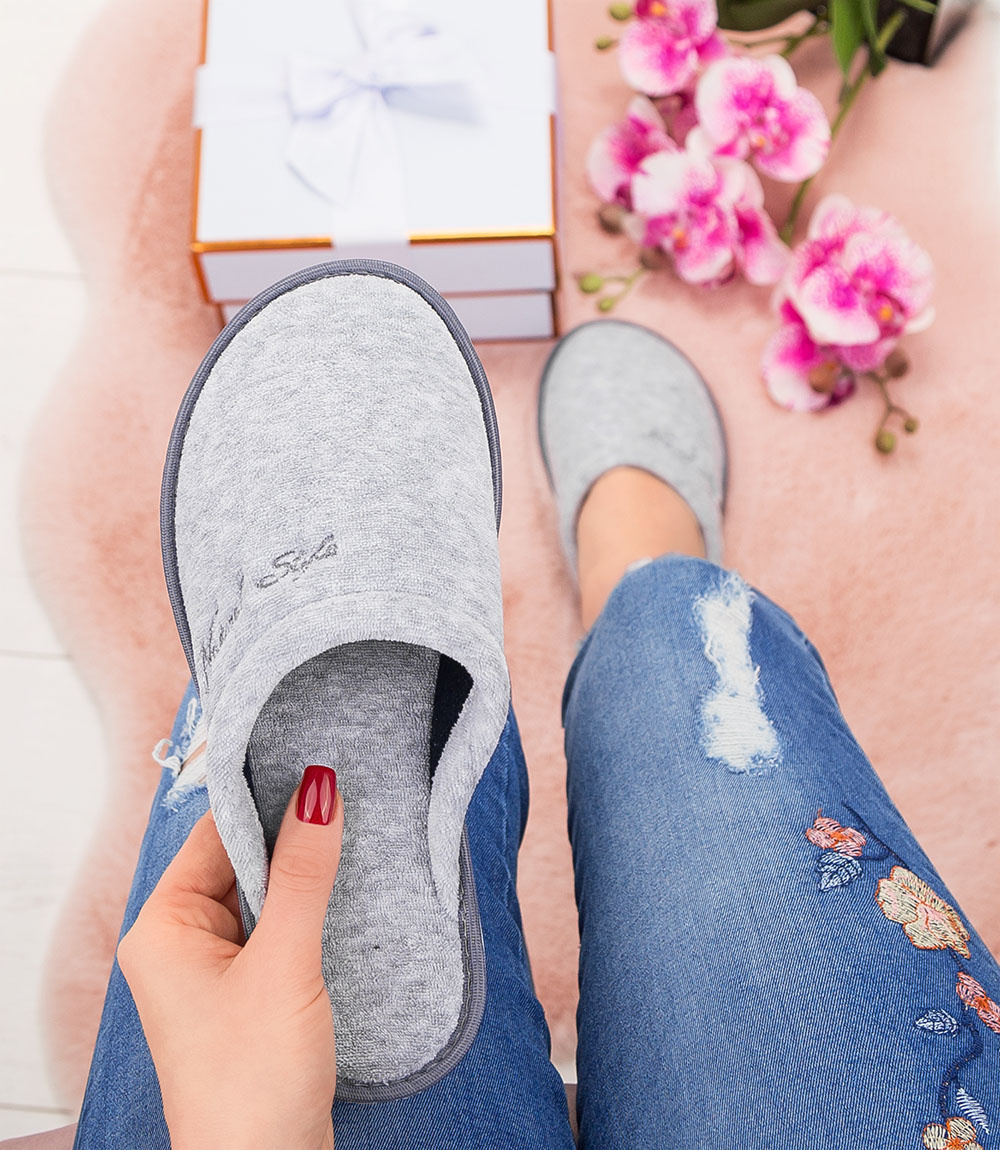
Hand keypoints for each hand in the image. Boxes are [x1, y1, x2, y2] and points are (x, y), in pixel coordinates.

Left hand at [117, 765, 341, 1149]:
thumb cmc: (252, 1080)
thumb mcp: (284, 962)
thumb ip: (303, 872)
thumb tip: (320, 791)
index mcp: (163, 928)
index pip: (214, 835)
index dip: (264, 799)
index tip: (318, 766)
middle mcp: (181, 943)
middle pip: (239, 861)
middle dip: (290, 835)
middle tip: (348, 796)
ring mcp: (216, 970)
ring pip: (264, 894)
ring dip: (304, 873)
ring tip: (354, 835)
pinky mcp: (249, 992)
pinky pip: (277, 928)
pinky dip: (309, 908)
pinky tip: (346, 891)